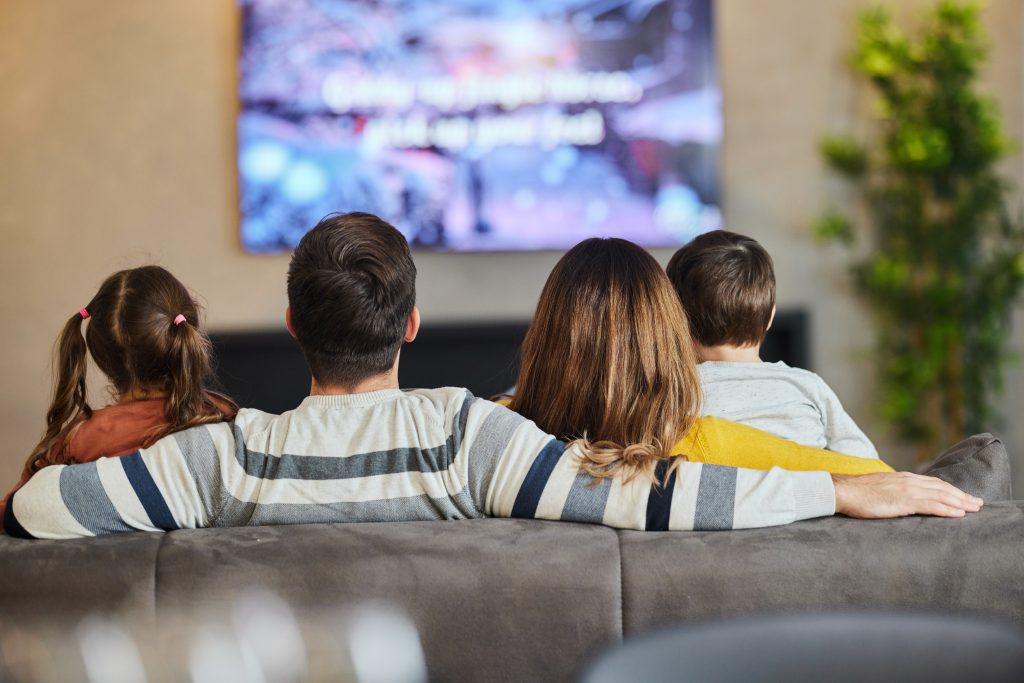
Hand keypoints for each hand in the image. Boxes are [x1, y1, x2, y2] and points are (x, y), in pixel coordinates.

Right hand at [832, 472, 982, 518]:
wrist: (843, 491)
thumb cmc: (855, 493)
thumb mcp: (878, 489)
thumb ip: (891, 492)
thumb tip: (896, 500)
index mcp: (901, 478)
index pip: (932, 482)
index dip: (949, 489)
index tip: (961, 495)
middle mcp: (908, 481)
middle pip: (941, 487)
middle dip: (961, 495)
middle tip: (977, 502)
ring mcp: (907, 490)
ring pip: (941, 495)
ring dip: (960, 502)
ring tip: (974, 508)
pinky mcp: (904, 501)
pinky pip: (932, 505)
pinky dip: (948, 509)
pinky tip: (959, 514)